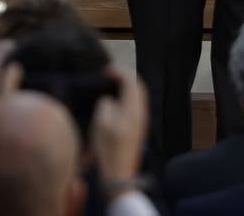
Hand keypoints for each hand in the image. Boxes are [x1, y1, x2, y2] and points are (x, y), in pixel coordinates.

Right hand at [90, 66, 148, 194]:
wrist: (119, 174)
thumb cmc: (109, 148)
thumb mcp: (101, 122)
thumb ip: (106, 104)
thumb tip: (109, 100)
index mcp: (134, 107)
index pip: (131, 80)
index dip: (118, 71)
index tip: (105, 69)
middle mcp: (141, 112)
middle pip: (138, 86)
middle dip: (124, 77)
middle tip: (108, 74)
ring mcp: (141, 121)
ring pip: (137, 96)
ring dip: (125, 87)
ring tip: (110, 85)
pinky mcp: (137, 129)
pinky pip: (134, 105)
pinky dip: (125, 98)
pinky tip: (114, 102)